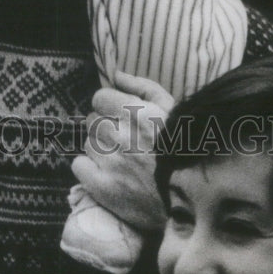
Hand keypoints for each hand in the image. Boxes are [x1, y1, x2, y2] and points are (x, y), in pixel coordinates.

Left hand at [71, 70, 174, 230]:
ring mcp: (111, 162)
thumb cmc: (183, 148)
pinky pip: (79, 165)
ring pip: (88, 142)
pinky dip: (89, 168)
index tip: (119, 117)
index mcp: (137, 113)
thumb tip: (116, 75)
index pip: (99, 98)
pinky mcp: (104, 187)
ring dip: (100, 149)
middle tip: (123, 140)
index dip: (109, 106)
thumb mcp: (171, 109)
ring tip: (121, 159)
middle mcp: (121, 135)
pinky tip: (107, 173)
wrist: (194, 198)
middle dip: (106, 127)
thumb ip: (142, 87)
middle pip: (92, 120)